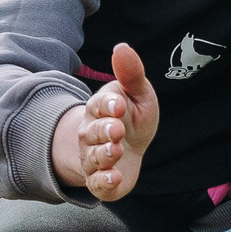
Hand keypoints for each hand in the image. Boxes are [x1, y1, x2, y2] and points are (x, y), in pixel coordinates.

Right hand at [52, 42, 158, 201]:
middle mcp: (92, 134)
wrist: (129, 149)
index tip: (119, 103)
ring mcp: (94, 158)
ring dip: (104, 154)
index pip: (99, 104)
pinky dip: (103, 182)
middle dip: (104, 131)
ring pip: (93, 157)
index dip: (107, 104)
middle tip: (117, 129)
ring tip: (117, 150)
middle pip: (92, 133)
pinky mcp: (101, 180)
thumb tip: (122, 47)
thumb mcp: (138, 94)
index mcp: (100, 109)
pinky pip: (97, 184)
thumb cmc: (132, 118)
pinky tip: (113, 177)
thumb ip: (131, 74)